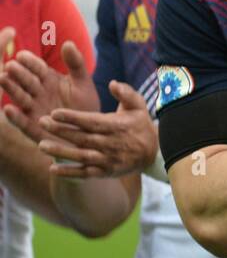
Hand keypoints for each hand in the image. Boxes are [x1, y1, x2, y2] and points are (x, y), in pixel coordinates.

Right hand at [0, 37, 98, 144]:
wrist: (90, 133)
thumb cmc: (85, 106)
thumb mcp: (83, 83)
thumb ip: (76, 64)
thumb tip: (68, 42)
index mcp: (48, 80)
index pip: (37, 68)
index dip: (30, 62)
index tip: (21, 55)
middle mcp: (37, 93)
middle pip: (26, 81)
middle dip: (18, 73)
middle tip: (10, 65)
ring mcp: (34, 109)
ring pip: (20, 97)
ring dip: (11, 89)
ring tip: (2, 79)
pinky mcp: (33, 127)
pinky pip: (22, 122)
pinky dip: (15, 116)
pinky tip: (8, 109)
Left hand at [37, 80, 158, 178]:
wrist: (155, 153)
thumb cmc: (141, 125)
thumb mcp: (139, 106)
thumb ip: (126, 93)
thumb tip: (112, 83)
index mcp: (117, 126)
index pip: (92, 121)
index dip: (73, 118)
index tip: (55, 113)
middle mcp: (111, 144)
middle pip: (82, 137)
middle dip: (61, 131)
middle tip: (41, 123)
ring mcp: (108, 160)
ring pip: (81, 156)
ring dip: (61, 152)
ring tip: (41, 145)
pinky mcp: (105, 172)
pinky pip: (85, 174)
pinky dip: (69, 173)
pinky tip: (53, 169)